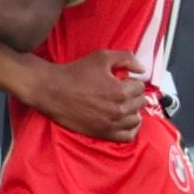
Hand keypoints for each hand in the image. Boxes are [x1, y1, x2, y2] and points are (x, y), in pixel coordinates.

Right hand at [23, 49, 146, 141]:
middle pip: (140, 102)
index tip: (121, 79)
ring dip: (132, 110)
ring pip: (136, 119)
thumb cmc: (74, 73)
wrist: (51, 89)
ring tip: (121, 104)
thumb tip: (142, 69)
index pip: (140, 86)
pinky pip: (127, 136)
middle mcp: (119, 109)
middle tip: (120, 90)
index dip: (130, 80)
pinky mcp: (103, 133)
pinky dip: (130, 128)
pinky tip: (125, 120)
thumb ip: (126, 58)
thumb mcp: (101, 57)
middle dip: (132, 94)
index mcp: (121, 90)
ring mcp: (111, 123)